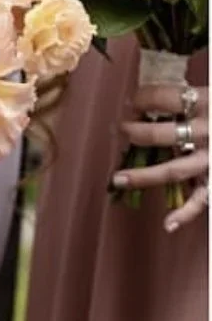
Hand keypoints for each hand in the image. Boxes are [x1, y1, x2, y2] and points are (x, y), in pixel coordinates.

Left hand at [112, 84, 208, 232]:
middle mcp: (210, 131)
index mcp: (209, 102)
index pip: (166, 97)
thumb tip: (165, 97)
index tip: (133, 102)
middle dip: (136, 132)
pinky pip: (202, 199)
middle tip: (121, 129)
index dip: (143, 98)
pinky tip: (167, 224)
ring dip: (143, 175)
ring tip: (118, 177)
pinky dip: (185, 214)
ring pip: (173, 170)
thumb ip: (195, 97)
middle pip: (163, 133)